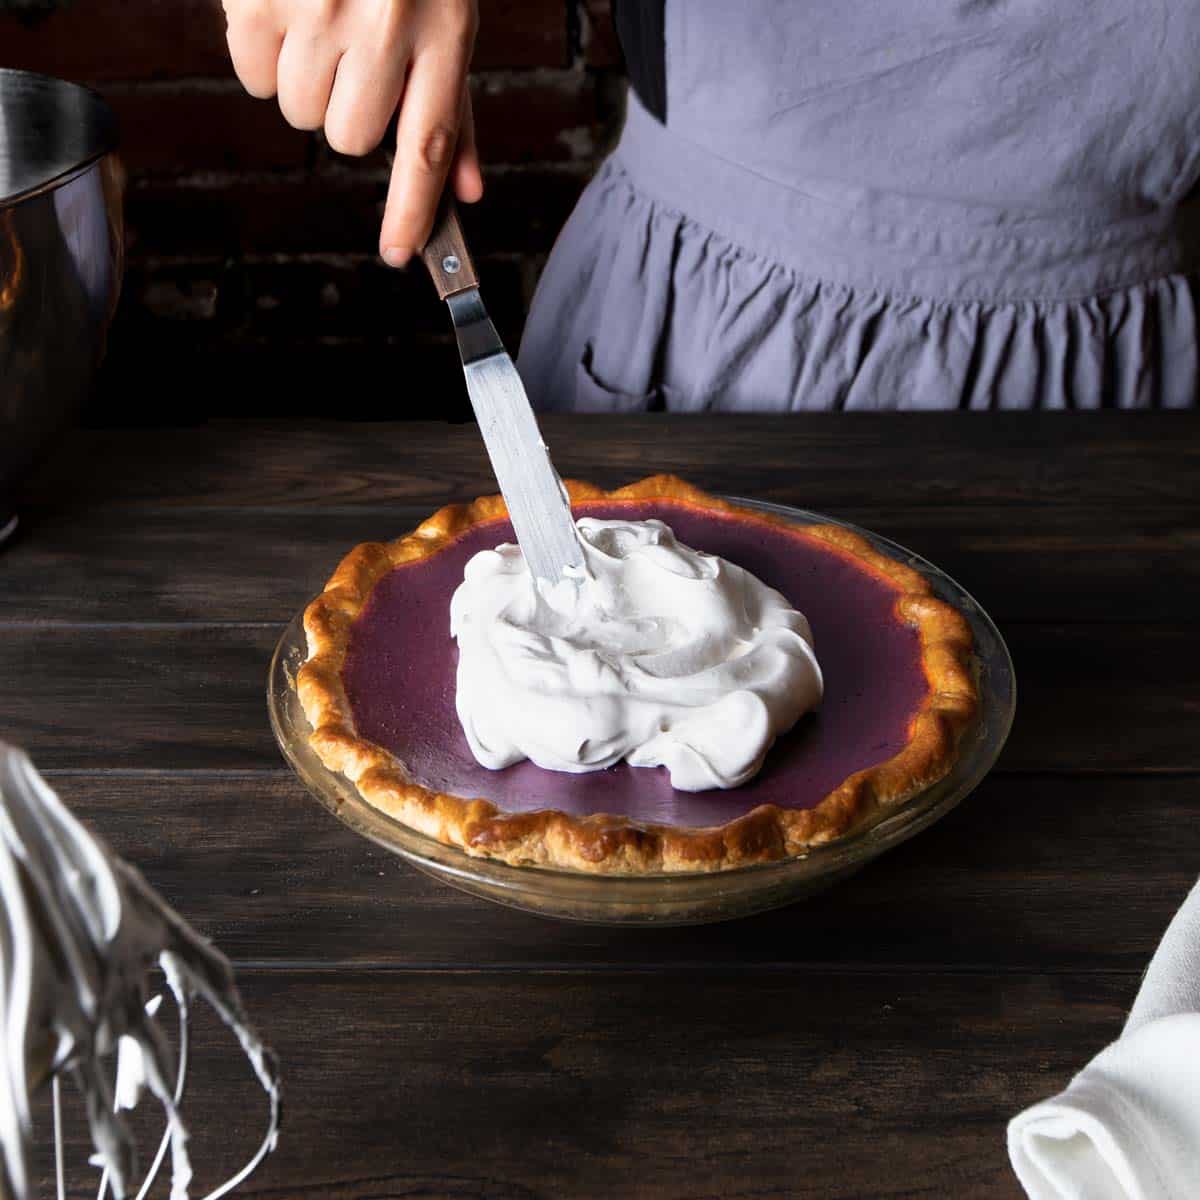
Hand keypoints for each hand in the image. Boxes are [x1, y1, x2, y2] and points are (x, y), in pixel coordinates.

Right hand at [224, 0, 482, 265]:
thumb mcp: (447, 19)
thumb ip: (454, 109)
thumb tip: (467, 191)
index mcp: (441, 31)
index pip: (428, 145)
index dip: (412, 209)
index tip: (400, 254)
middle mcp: (381, 24)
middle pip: (350, 138)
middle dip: (348, 116)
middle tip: (353, 64)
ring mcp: (316, 6)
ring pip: (299, 112)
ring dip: (306, 85)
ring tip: (320, 26)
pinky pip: (251, 75)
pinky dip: (263, 56)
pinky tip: (285, 13)